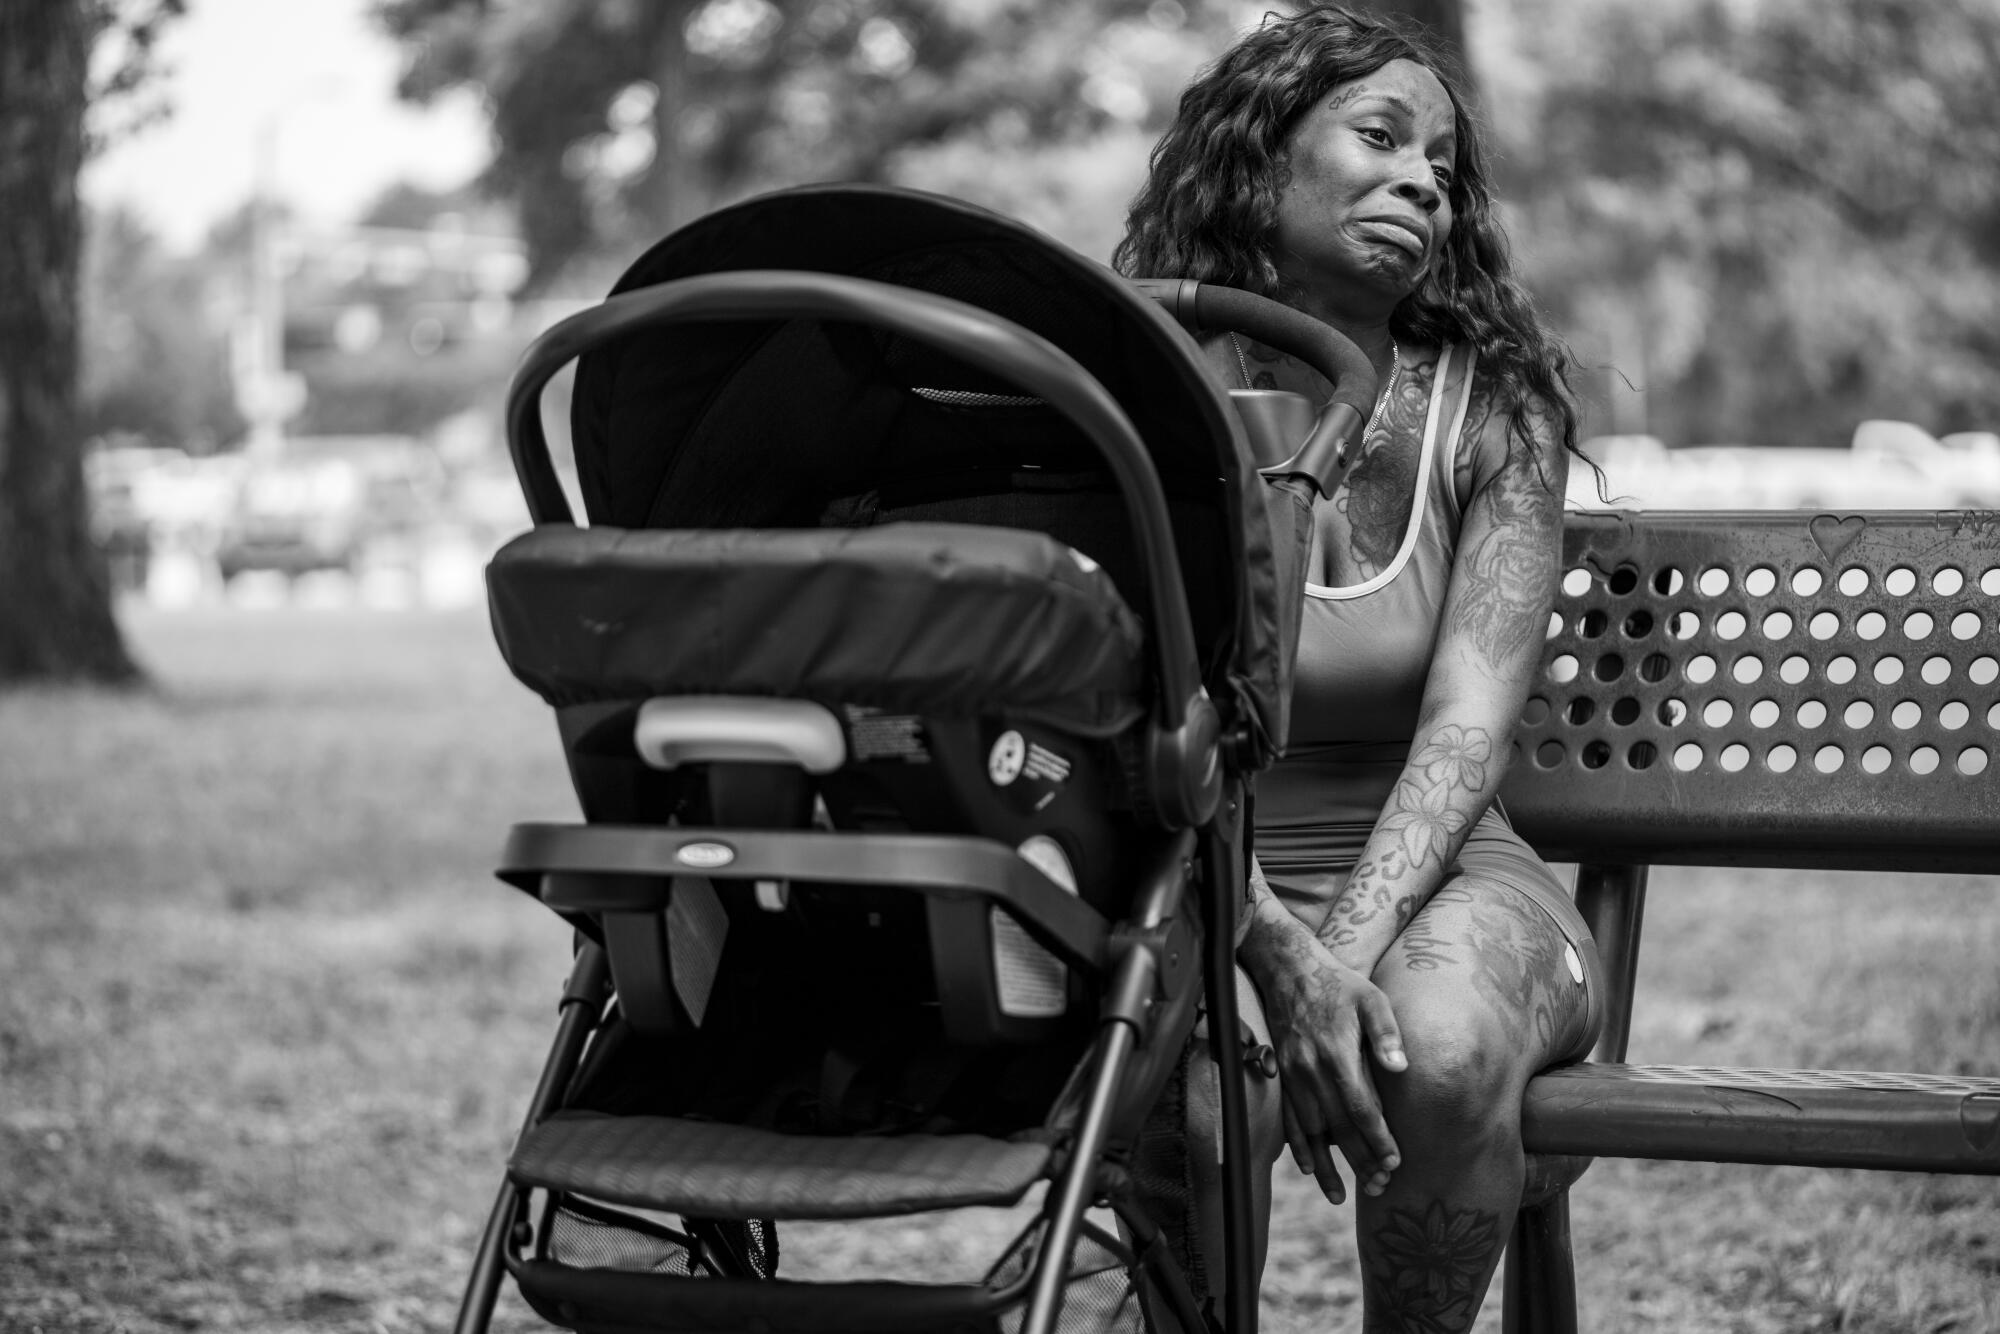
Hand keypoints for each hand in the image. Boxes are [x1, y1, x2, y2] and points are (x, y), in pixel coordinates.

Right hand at [1245, 906, 1406, 1204]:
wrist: (1289, 967)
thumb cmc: (1338, 984)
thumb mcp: (1370, 998)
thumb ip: (1386, 1033)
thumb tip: (1402, 1069)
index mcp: (1336, 1053)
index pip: (1360, 1108)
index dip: (1377, 1139)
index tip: (1394, 1163)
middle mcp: (1311, 1069)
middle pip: (1337, 1127)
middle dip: (1358, 1161)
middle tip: (1378, 1188)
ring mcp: (1292, 1074)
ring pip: (1310, 1130)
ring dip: (1326, 1165)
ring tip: (1340, 1196)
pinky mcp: (1282, 1074)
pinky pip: (1289, 1118)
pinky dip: (1298, 1146)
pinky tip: (1309, 1168)